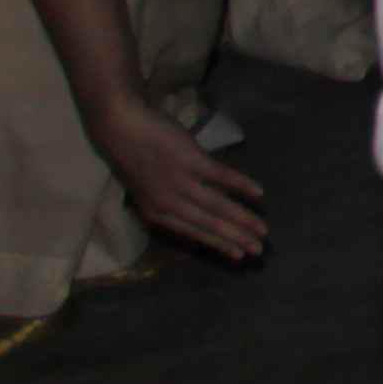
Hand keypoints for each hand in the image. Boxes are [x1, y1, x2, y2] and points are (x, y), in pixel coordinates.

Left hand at [92, 102, 271, 263]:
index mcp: (156, 213)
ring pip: (218, 206)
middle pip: (209, 225)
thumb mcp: (147, 187)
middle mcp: (168, 203)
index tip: (238, 256)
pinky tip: (258, 192)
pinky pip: (222, 176)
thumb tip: (202, 207)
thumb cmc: (132, 155)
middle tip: (258, 250)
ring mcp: (180, 182)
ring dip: (243, 219)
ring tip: (262, 229)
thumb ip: (171, 200)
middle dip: (237, 239)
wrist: (119, 128)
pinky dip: (241, 185)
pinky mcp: (191, 160)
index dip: (218, 245)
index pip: (193, 234)